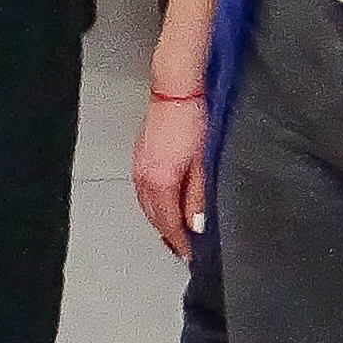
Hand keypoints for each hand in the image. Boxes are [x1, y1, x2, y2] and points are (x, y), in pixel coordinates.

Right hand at [132, 89, 210, 254]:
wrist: (176, 89)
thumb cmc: (192, 119)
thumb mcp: (202, 163)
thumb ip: (198, 196)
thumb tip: (197, 224)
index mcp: (160, 182)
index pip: (169, 223)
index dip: (180, 242)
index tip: (191, 254)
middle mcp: (145, 178)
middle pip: (155, 217)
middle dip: (169, 235)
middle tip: (184, 248)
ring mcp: (139, 166)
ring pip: (147, 205)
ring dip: (160, 220)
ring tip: (175, 231)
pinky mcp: (140, 156)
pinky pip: (144, 190)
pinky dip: (154, 203)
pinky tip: (165, 203)